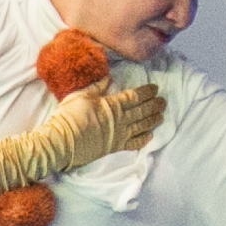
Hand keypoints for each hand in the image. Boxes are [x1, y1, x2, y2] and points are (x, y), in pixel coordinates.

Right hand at [41, 80, 162, 168]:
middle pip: (142, 111)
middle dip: (154, 105)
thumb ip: (98, 87)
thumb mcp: (81, 95)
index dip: (147, 91)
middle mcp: (120, 120)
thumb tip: (110, 78)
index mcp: (112, 104)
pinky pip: (134, 143)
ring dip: (153, 120)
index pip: (135, 96)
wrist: (61, 142)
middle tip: (163, 101)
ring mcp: (119, 134)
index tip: (155, 88)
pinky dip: (143, 139)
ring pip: (141, 126)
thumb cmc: (68, 116)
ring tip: (161, 116)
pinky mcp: (114, 147)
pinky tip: (150, 136)